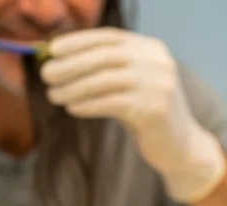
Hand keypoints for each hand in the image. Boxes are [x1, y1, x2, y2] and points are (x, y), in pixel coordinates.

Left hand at [41, 29, 225, 202]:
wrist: (180, 147)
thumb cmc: (145, 113)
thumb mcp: (129, 84)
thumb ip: (104, 69)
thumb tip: (57, 60)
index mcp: (151, 49)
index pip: (109, 38)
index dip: (78, 41)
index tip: (52, 50)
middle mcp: (158, 62)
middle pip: (105, 57)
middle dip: (71, 64)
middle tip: (46, 75)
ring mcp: (158, 85)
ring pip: (106, 80)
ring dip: (74, 87)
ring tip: (54, 95)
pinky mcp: (155, 110)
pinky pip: (111, 103)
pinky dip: (87, 104)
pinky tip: (72, 108)